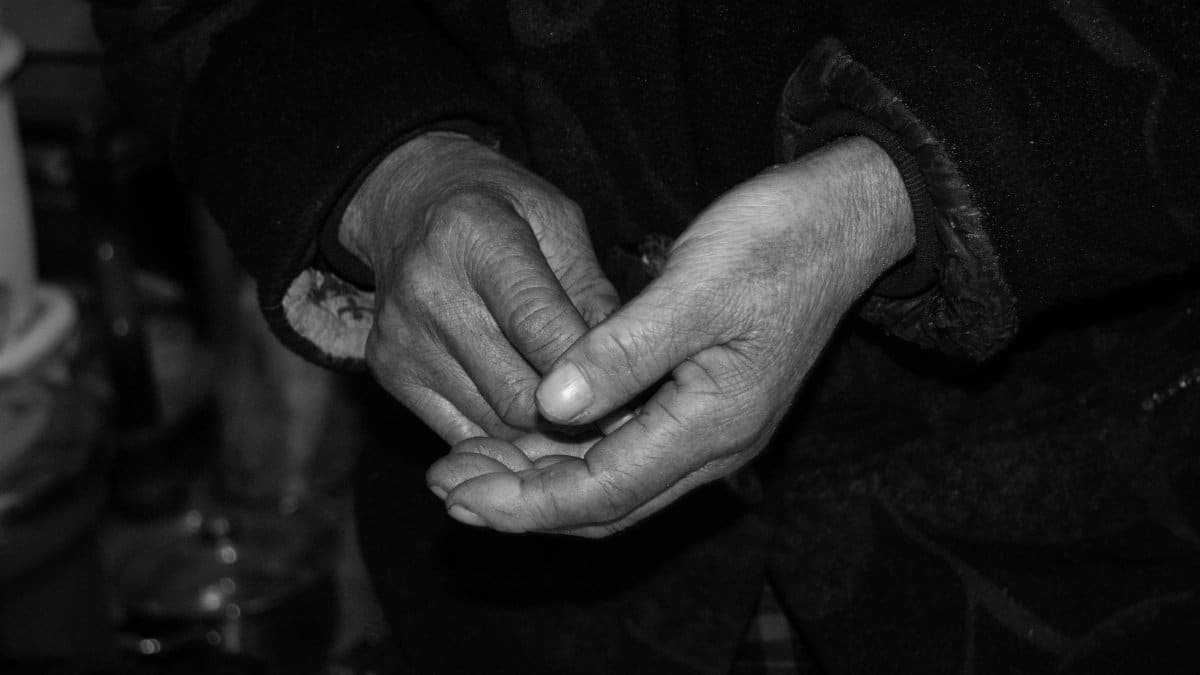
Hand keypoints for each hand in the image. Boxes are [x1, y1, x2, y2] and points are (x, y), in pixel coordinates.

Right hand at [343, 132, 617, 441]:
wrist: (409, 203)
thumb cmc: (500, 208)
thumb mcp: (558, 221)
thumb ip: (592, 291)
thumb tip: (629, 368)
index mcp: (476, 237)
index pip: (540, 329)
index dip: (593, 371)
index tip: (635, 391)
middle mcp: (428, 291)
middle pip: (518, 393)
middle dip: (576, 413)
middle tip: (616, 413)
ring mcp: (402, 340)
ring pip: (496, 424)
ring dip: (545, 431)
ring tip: (580, 413)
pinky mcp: (389, 373)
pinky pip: (464, 434)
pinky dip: (506, 437)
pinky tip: (534, 418)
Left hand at [427, 137, 915, 535]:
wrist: (842, 221)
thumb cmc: (776, 242)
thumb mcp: (696, 286)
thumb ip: (624, 351)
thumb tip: (552, 405)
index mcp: (714, 424)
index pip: (603, 490)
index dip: (524, 502)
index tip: (456, 496)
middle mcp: (713, 445)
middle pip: (602, 503)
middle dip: (519, 503)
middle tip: (443, 489)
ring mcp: (709, 430)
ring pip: (610, 482)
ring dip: (538, 482)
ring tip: (465, 471)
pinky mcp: (700, 407)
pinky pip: (624, 453)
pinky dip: (568, 454)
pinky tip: (524, 435)